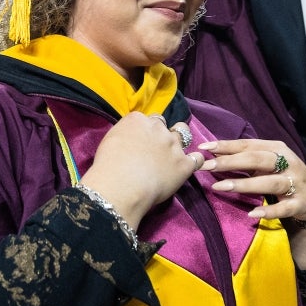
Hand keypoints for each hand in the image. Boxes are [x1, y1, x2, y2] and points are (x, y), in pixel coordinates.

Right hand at [79, 113, 203, 229]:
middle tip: (154, 152)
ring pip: (184, 136)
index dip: (145, 132)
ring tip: (170, 160)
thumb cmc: (107, 167)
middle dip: (161, 136)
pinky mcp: (184, 164)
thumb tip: (132, 139)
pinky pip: (197, 158)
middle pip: (165, 126)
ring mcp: (173, 145)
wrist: (120, 187)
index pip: (148, 119)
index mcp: (137, 120)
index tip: (141, 143)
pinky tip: (187, 167)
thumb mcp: (110, 140)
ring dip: (177, 145)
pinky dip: (194, 161)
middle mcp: (158, 128)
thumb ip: (126, 134)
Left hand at [196, 138, 305, 222]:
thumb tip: (213, 153)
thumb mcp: (269, 163)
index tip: (203, 147)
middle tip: (207, 166)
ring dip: (244, 184)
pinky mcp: (300, 203)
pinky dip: (269, 211)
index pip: (249, 144)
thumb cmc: (286, 176)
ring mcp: (295, 183)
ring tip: (221, 186)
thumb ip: (245, 158)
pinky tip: (252, 214)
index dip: (226, 145)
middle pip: (257, 160)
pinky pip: (283, 208)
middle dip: (231, 162)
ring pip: (269, 182)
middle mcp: (288, 163)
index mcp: (277, 149)